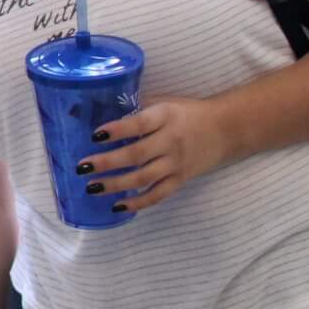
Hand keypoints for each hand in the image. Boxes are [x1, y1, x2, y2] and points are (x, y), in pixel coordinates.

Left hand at [81, 96, 229, 212]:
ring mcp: (177, 163)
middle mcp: (171, 141)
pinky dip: (139, 202)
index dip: (117, 130)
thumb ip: (137, 109)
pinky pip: (159, 194)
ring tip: (92, 187)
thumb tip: (99, 113)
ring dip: (116, 185)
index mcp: (165, 116)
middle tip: (82, 168)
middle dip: (107, 163)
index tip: (94, 136)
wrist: (226, 129)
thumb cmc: (186, 112)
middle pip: (137, 154)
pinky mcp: (181, 179)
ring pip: (144, 177)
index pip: (139, 125)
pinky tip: (117, 206)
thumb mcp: (163, 102)